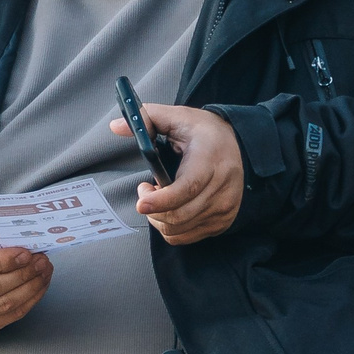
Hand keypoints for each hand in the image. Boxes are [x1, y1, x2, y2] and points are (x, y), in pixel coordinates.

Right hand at [0, 225, 51, 331]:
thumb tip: (27, 241)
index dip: (3, 260)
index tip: (25, 253)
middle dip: (22, 275)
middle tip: (41, 262)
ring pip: (1, 305)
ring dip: (29, 289)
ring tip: (43, 273)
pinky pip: (7, 317)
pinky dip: (28, 302)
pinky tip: (38, 287)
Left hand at [109, 103, 243, 244]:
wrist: (238, 144)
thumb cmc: (204, 132)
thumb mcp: (177, 117)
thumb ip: (147, 118)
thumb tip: (115, 126)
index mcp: (210, 161)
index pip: (187, 189)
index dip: (161, 200)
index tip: (141, 201)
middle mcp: (222, 188)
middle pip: (179, 215)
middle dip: (152, 209)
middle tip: (145, 191)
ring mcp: (224, 208)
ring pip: (179, 229)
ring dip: (159, 218)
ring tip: (159, 197)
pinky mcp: (222, 221)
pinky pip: (186, 236)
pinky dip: (171, 226)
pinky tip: (172, 207)